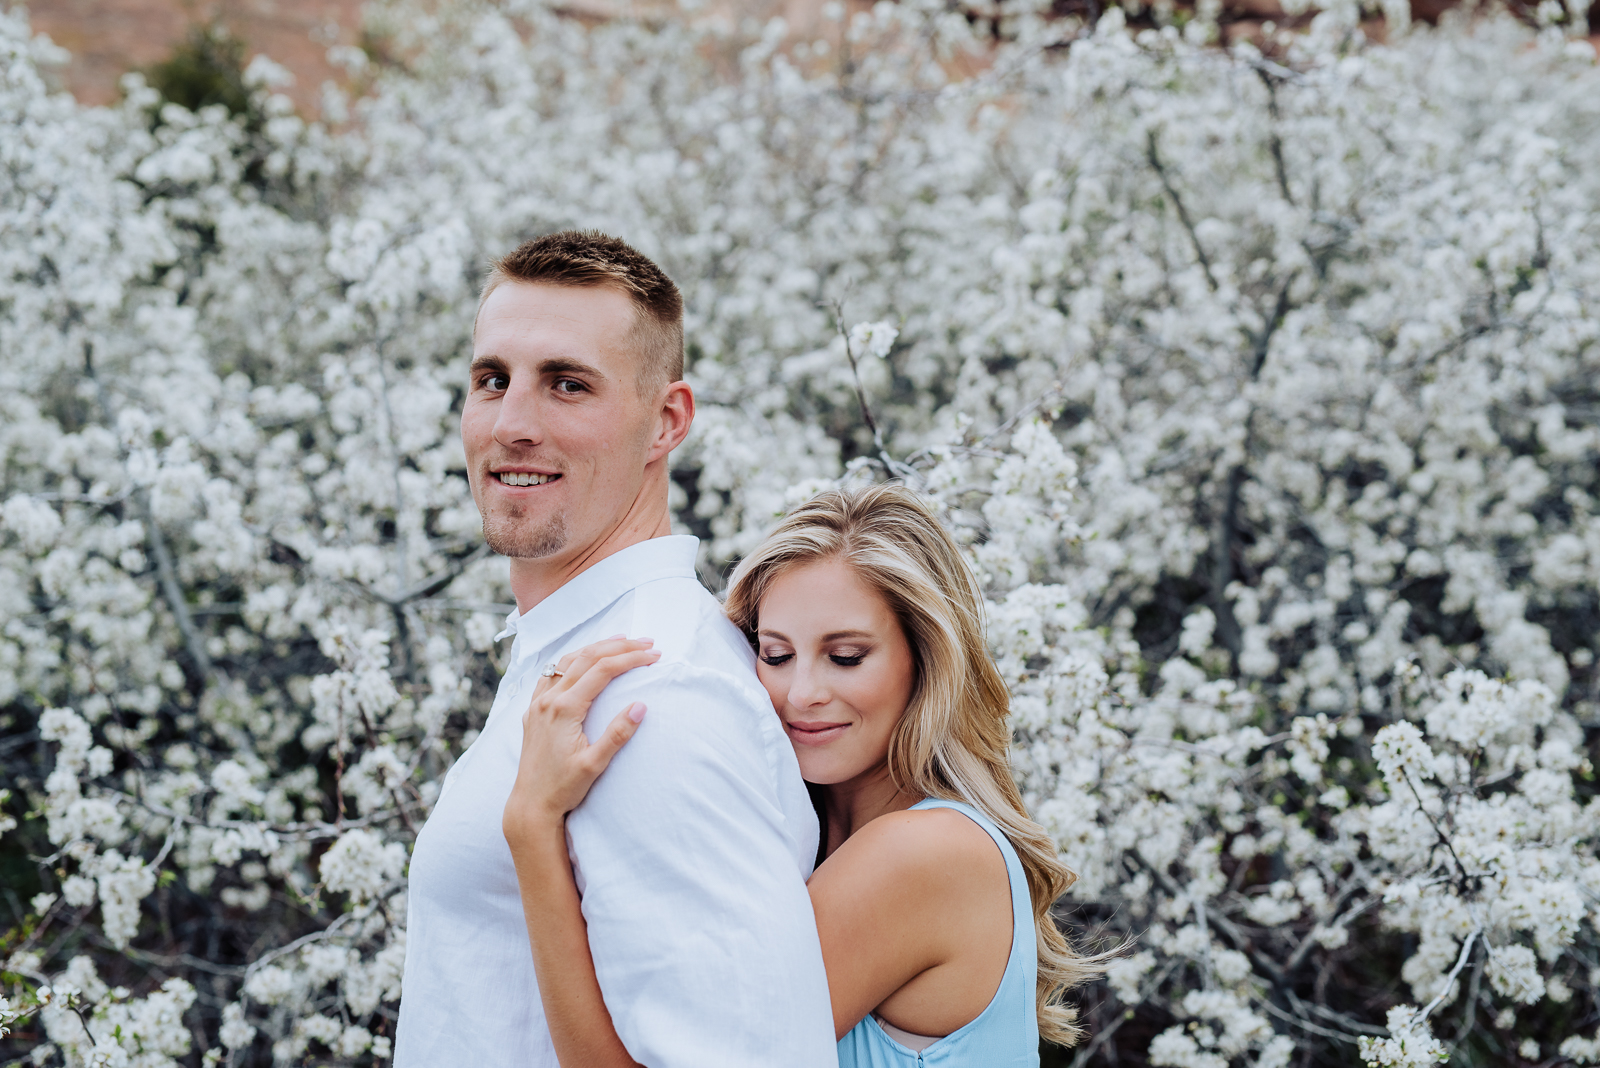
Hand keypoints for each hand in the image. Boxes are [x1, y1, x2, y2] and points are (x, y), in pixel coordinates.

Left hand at [503, 637, 660, 845]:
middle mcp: (548, 700)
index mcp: (564, 709)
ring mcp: (537, 704)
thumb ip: (617, 734)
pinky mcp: (533, 711)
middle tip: (647, 642)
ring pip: (567, 661)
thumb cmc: (563, 788)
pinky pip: (551, 674)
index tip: (654, 655)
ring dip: (595, 648)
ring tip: (620, 640)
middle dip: (619, 647)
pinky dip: (572, 660)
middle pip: (587, 658)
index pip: (603, 671)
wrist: (530, 804)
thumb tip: (640, 706)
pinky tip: (582, 660)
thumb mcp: (595, 764)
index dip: (631, 659)